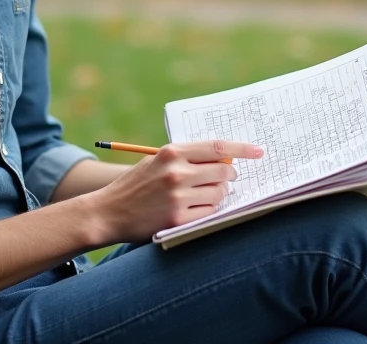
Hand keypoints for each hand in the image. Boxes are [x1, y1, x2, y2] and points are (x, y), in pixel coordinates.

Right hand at [88, 140, 263, 242]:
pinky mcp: (178, 219)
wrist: (108, 212)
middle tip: (227, 178)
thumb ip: (186, 157)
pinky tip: (194, 208)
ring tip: (202, 195)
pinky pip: (209, 212)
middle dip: (230, 176)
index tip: (258, 151)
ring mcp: (178, 197)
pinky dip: (208, 210)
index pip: (217, 147)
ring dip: (218, 194)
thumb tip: (223, 159)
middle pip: (223, 171)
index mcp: (171, 152)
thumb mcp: (156, 161)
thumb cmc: (135, 184)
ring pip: (219, 193)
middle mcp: (176, 172)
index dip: (242, 149)